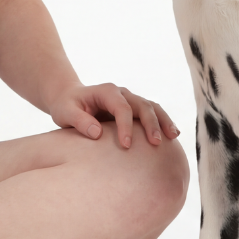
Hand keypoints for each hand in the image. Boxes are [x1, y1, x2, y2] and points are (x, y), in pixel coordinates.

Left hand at [51, 83, 179, 148]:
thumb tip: (98, 133)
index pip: (121, 107)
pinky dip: (163, 122)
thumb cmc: (67, 106)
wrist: (70, 99)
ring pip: (152, 107)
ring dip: (163, 121)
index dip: (125, 126)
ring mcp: (130, 100)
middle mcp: (122, 93)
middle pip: (142, 105)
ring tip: (173, 137)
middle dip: (151, 123)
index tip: (126, 146)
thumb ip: (79, 121)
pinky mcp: (134, 110)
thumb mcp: (65, 112)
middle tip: (155, 144)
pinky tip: (172, 136)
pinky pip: (153, 113)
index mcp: (106, 92)